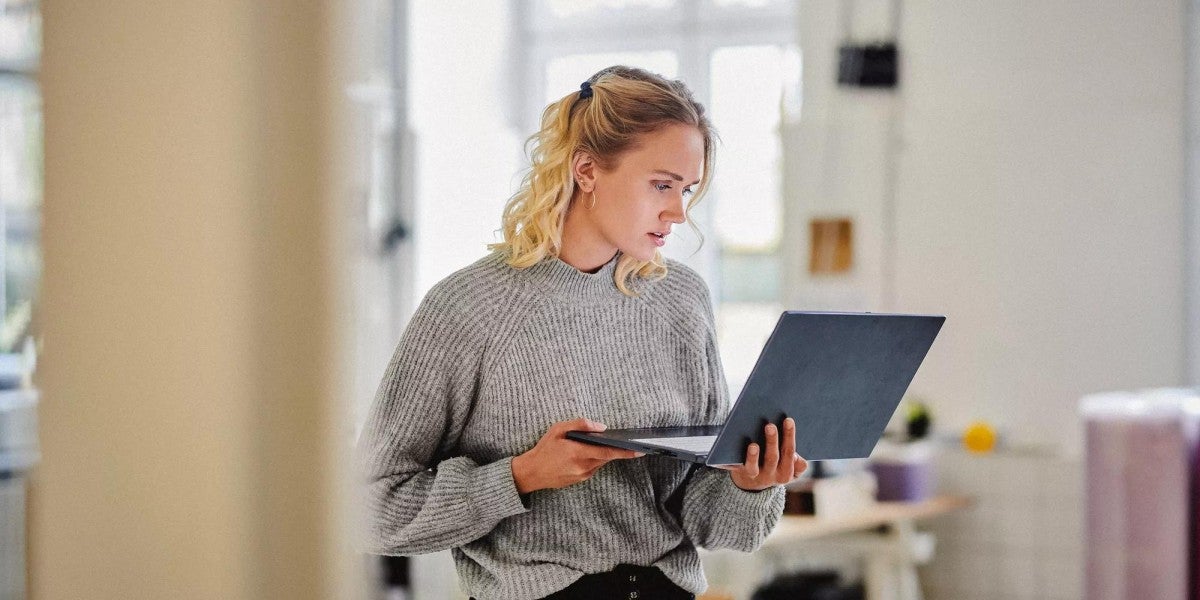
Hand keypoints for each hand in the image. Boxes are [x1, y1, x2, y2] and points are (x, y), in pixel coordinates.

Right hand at [511, 418, 643, 493]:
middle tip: (628, 443)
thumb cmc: (544, 449)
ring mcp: (582, 475)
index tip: (639, 450)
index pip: (608, 452)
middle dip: (617, 450)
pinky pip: (593, 467)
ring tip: (603, 444)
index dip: (625, 452)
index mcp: (578, 452)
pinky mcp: (580, 480)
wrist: (532, 472)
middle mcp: (583, 466)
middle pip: (607, 457)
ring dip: (603, 454)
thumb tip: (601, 427)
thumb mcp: (558, 429)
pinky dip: (594, 459)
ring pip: (600, 462)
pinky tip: (588, 453)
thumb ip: (580, 425)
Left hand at [719, 417, 807, 491]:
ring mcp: (754, 476)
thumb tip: (796, 456)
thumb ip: (796, 461)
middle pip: (772, 458)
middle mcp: (771, 476)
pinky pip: (736, 469)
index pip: (789, 452)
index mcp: (786, 473)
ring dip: (753, 456)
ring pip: (754, 467)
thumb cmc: (774, 465)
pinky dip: (733, 462)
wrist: (752, 483)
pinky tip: (732, 450)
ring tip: (753, 445)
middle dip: (772, 441)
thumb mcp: (788, 465)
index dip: (789, 436)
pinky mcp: (739, 474)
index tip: (788, 420)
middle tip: (770, 425)